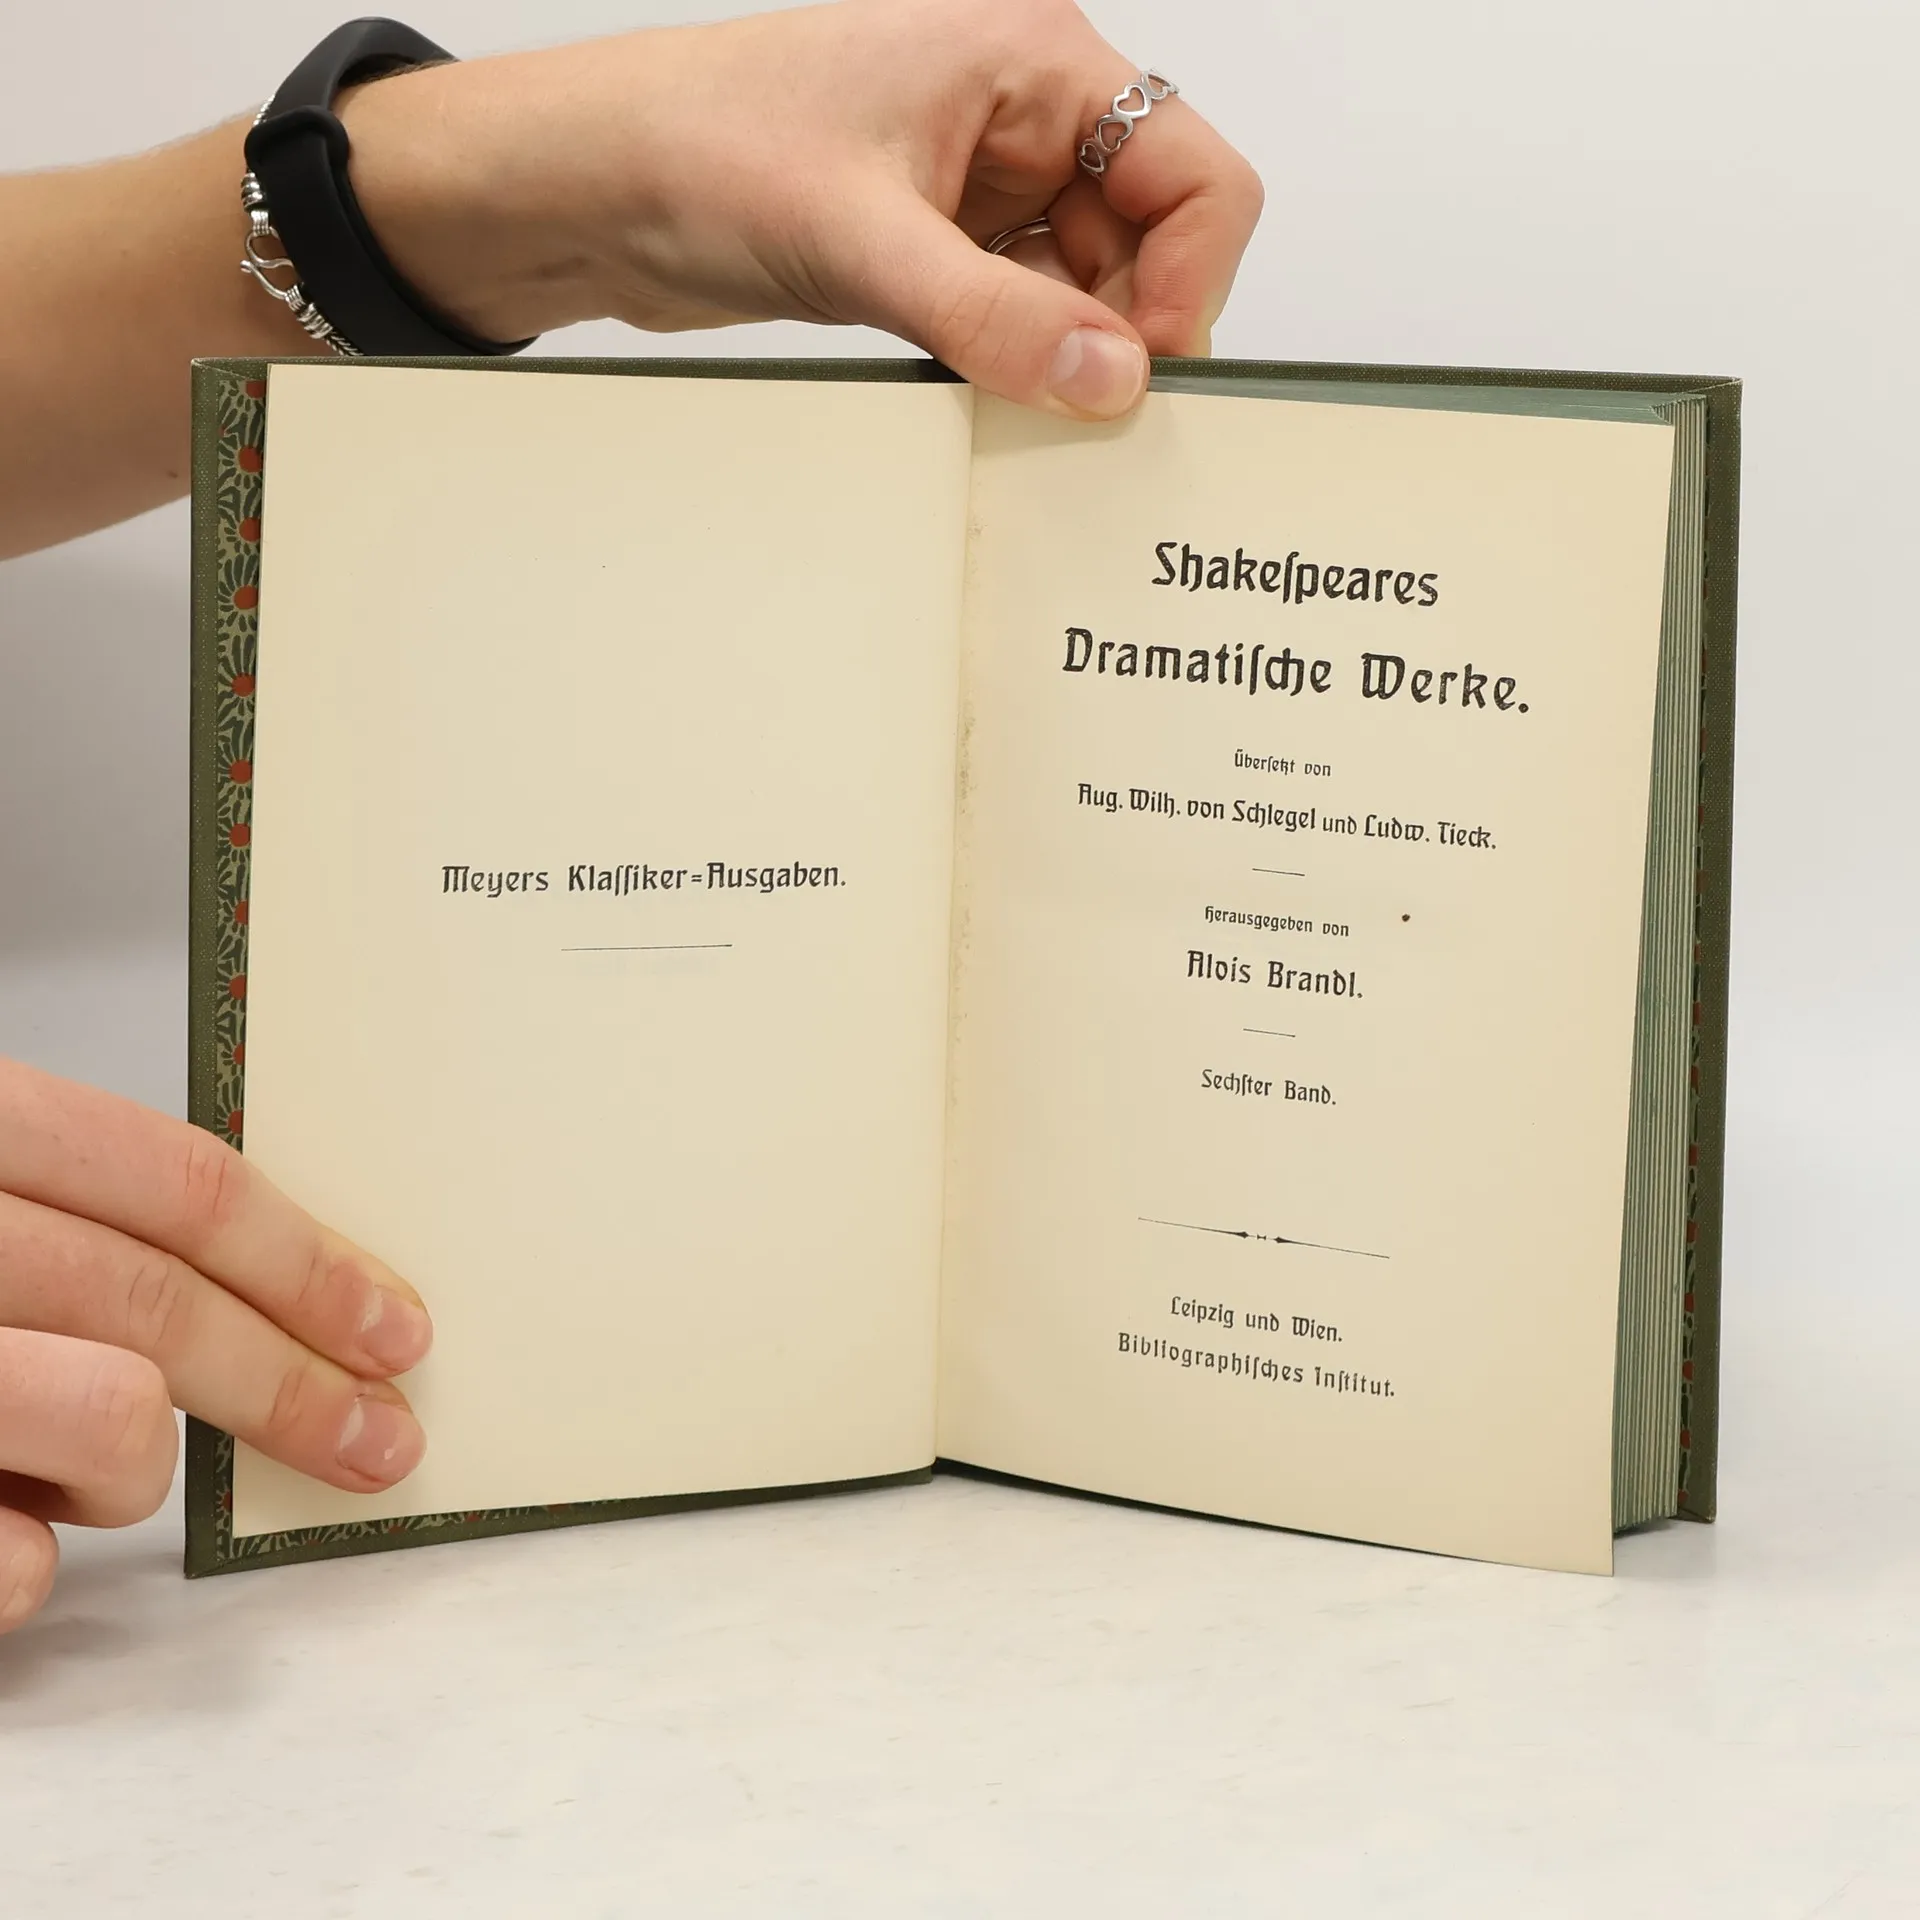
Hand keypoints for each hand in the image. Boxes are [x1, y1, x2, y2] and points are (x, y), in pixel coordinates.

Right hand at [0, 1060, 430, 1632]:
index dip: (309, 1259)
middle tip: (378, 1438)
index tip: (394, 1324)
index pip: (176, 1185)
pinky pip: (18, 1566)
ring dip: (121, 1468)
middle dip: (297, 1386)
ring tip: (57, 1464)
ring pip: (111, 1424)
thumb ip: (61, 1217)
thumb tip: (254, 1296)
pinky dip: (23, 1565)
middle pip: (161, 1308)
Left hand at [343, 0, 1263, 419]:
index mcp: (1031, 62)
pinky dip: (1017, 368)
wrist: (586, 187)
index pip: (1194, 173)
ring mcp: (982, 190)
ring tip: (1019, 410)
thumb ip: (996, 319)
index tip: (1140, 372)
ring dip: (1066, 359)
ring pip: (1087, 292)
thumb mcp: (860, 240)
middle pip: (1151, 241)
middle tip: (1085, 417)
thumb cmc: (697, 146)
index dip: (1187, 282)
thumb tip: (1111, 382)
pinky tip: (986, 403)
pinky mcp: (938, 251)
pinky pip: (1020, 320)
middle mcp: (1022, 120)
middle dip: (1126, 333)